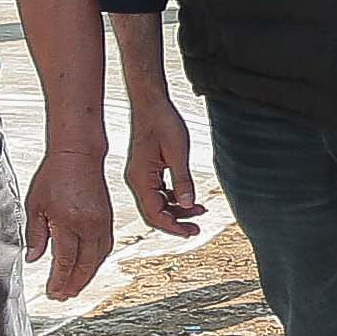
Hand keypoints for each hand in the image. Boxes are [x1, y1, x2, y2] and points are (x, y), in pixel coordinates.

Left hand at [26, 143, 114, 300]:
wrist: (78, 155)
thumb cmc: (55, 175)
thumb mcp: (36, 205)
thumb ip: (35, 234)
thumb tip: (33, 258)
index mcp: (70, 222)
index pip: (65, 261)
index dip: (58, 280)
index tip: (52, 292)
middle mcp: (90, 225)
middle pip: (85, 265)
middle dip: (74, 284)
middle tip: (63, 296)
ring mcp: (102, 223)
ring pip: (98, 259)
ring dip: (87, 276)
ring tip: (75, 286)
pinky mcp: (108, 219)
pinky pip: (105, 247)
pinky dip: (96, 261)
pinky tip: (88, 266)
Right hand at [122, 90, 204, 238]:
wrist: (151, 102)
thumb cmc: (162, 122)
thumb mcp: (178, 152)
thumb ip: (183, 180)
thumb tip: (189, 204)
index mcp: (140, 178)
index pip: (154, 214)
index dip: (173, 226)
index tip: (191, 232)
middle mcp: (137, 180)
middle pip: (154, 212)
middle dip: (176, 222)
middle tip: (197, 228)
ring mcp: (140, 175)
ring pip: (157, 203)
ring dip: (177, 210)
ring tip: (199, 210)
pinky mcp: (146, 170)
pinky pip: (158, 192)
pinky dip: (173, 198)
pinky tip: (189, 197)